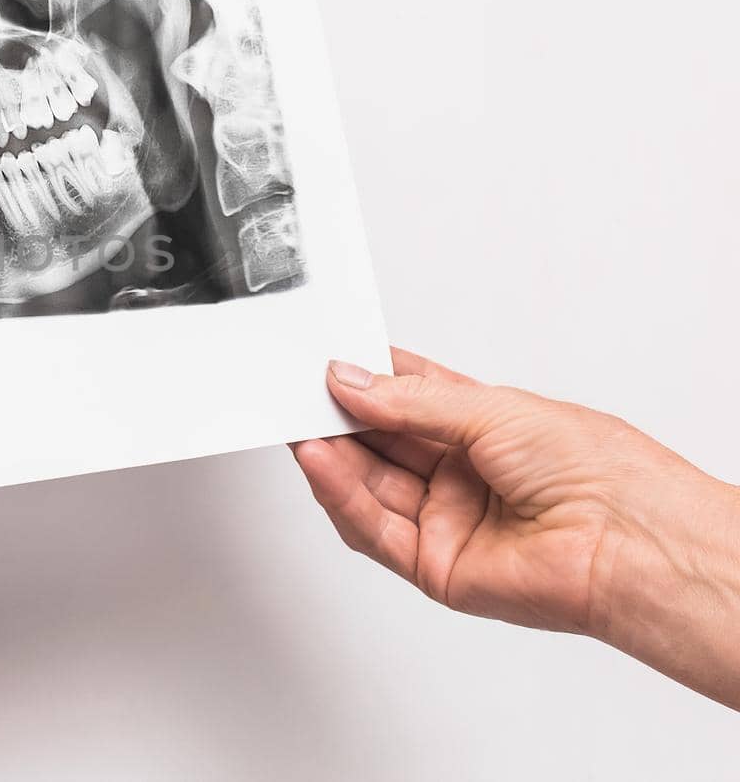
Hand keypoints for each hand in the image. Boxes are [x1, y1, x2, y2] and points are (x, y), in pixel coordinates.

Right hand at [292, 348, 739, 708]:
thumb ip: (408, 401)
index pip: (406, 397)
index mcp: (484, 428)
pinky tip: (321, 461)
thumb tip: (350, 381)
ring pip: (367, 487)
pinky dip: (341, 494)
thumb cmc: (597, 471)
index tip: (325, 359)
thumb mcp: (490, 408)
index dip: (363, 379)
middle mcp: (462, 475)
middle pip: (378, 443)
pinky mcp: (434, 566)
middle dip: (336, 416)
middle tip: (296, 390)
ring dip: (330, 455)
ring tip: (299, 422)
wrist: (628, 542)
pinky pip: (373, 530)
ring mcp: (447, 521)